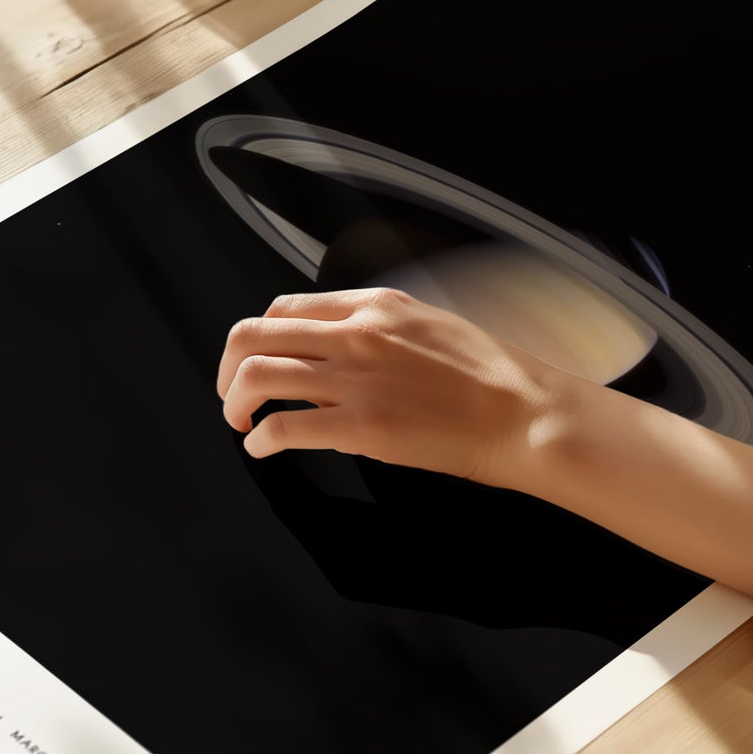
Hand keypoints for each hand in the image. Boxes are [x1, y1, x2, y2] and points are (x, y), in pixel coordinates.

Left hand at [216, 287, 580, 484]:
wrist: (523, 413)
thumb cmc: (488, 376)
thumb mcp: (426, 327)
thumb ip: (372, 333)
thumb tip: (326, 361)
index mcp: (372, 306)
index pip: (284, 308)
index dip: (259, 337)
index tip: (256, 360)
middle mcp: (355, 334)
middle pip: (254, 335)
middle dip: (229, 367)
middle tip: (231, 393)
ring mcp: (356, 379)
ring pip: (257, 375)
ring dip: (235, 402)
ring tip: (240, 421)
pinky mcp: (361, 426)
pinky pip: (284, 426)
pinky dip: (260, 439)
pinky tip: (262, 447)